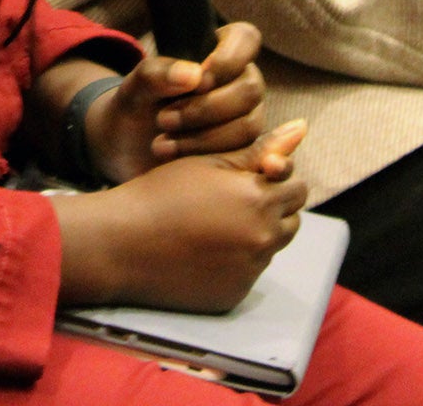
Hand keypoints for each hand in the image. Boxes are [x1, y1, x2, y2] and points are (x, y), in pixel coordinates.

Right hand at [52, 121, 308, 311]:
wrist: (121, 244)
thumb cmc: (162, 193)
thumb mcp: (209, 162)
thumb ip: (259, 150)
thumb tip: (301, 128)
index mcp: (260, 199)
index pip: (296, 186)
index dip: (273, 177)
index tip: (247, 176)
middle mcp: (263, 238)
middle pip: (291, 219)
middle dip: (272, 207)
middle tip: (232, 200)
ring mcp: (250, 271)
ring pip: (272, 247)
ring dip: (256, 234)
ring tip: (215, 224)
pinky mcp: (234, 295)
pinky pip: (249, 274)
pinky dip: (236, 262)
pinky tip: (203, 251)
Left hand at [84, 21, 267, 182]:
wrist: (128, 147)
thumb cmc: (136, 105)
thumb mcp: (133, 88)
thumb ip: (156, 74)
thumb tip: (193, 75)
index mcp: (220, 50)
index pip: (246, 38)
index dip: (227, 60)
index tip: (196, 82)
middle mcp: (240, 81)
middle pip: (250, 89)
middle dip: (206, 108)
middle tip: (163, 118)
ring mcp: (245, 115)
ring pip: (248, 125)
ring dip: (204, 137)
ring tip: (161, 142)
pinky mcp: (241, 149)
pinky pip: (241, 154)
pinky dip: (204, 155)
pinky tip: (171, 156)